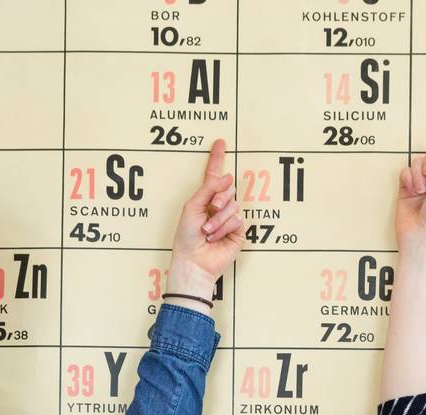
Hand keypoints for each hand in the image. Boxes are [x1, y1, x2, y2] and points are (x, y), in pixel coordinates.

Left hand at [166, 138, 244, 299]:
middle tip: (211, 209)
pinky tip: (216, 237)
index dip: (216, 159)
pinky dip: (224, 227)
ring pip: (233, 205)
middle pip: (227, 189)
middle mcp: (218, 207)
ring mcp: (229, 219)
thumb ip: (208, 189)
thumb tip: (227, 177)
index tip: (220, 142)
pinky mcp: (238, 231)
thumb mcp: (192, 207)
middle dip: (218, 198)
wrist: (193, 261)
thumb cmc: (187, 237)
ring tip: (208, 231)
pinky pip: (237, 219)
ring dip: (218, 218)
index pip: (213, 176)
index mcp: (205, 199)